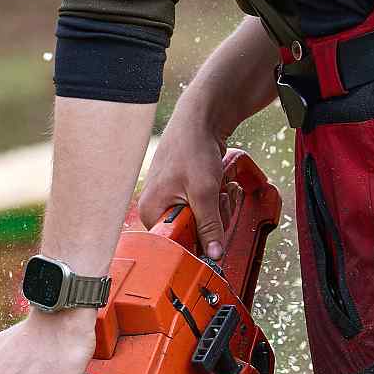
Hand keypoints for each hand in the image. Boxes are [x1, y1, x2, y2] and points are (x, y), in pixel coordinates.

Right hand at [138, 99, 228, 259]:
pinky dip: (218, 199)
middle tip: (218, 198)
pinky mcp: (187, 193)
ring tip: (220, 187)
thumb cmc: (192, 148)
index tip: (214, 232)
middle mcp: (158, 208)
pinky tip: (221, 185)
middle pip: (192, 234)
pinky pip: (206, 209)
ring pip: (203, 222)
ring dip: (220, 208)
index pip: (174, 244)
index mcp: (152, 211)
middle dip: (213, 220)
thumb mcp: (203, 192)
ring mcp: (173, 200)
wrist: (201, 119)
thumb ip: (209, 226)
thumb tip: (214, 254)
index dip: (198, 241)